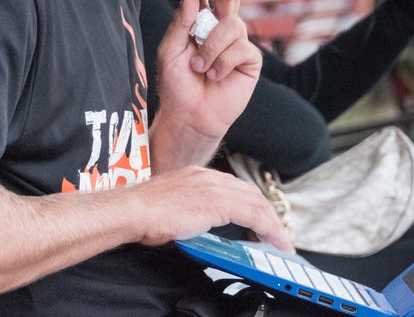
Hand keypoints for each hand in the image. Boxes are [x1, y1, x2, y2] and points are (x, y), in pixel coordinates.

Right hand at [130, 165, 290, 249]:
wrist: (134, 210)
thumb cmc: (142, 213)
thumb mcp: (170, 205)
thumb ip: (187, 210)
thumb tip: (193, 225)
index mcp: (197, 175)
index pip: (233, 186)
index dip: (249, 201)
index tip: (257, 215)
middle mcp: (209, 177)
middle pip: (249, 193)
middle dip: (265, 211)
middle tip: (275, 228)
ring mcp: (216, 188)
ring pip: (256, 203)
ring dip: (271, 223)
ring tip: (280, 238)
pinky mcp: (220, 204)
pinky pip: (254, 216)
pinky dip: (268, 228)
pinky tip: (275, 238)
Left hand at [154, 0, 260, 142]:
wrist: (189, 115)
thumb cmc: (176, 83)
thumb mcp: (170, 49)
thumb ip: (182, 21)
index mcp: (202, 21)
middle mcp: (222, 27)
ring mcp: (238, 42)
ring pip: (233, 25)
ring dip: (212, 46)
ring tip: (199, 66)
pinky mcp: (250, 60)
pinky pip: (241, 48)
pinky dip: (223, 62)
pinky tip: (215, 76)